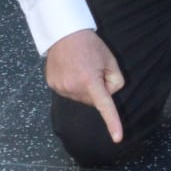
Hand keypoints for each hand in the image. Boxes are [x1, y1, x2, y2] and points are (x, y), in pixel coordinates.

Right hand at [45, 29, 124, 143]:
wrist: (63, 32)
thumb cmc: (90, 45)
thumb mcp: (110, 60)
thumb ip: (115, 81)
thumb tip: (107, 94)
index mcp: (90, 81)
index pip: (104, 106)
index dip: (112, 123)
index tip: (117, 138)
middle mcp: (73, 87)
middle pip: (93, 101)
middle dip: (97, 90)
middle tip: (93, 70)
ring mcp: (61, 87)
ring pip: (80, 98)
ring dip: (84, 88)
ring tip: (81, 68)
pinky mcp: (52, 85)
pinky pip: (68, 92)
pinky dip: (72, 85)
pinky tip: (70, 70)